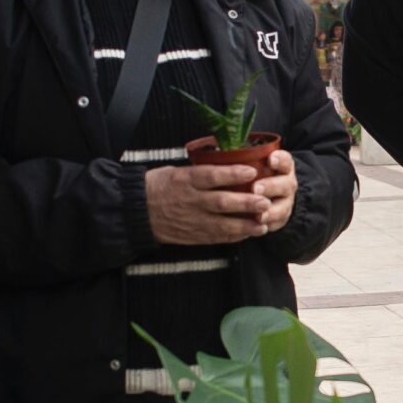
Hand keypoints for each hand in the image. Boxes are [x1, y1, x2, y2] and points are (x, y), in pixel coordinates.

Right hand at [145, 160, 269, 244]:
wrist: (138, 212)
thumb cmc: (158, 186)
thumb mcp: (176, 171)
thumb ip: (200, 171)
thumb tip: (227, 164)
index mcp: (185, 180)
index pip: (212, 176)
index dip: (233, 173)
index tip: (252, 170)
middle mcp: (191, 201)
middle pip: (222, 202)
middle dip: (246, 203)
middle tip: (265, 201)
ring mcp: (193, 220)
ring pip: (223, 224)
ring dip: (246, 225)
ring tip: (263, 223)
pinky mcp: (194, 235)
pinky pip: (217, 237)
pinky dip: (234, 236)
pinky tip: (249, 233)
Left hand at [251, 149, 298, 231]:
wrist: (271, 194)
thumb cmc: (257, 174)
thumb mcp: (255, 163)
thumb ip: (244, 158)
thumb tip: (221, 148)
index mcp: (282, 166)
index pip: (285, 160)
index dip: (279, 160)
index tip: (270, 159)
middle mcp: (286, 183)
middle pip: (285, 184)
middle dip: (271, 186)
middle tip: (256, 188)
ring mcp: (286, 202)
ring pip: (283, 207)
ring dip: (271, 211)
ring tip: (259, 216)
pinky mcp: (280, 218)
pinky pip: (277, 224)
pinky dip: (268, 226)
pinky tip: (258, 228)